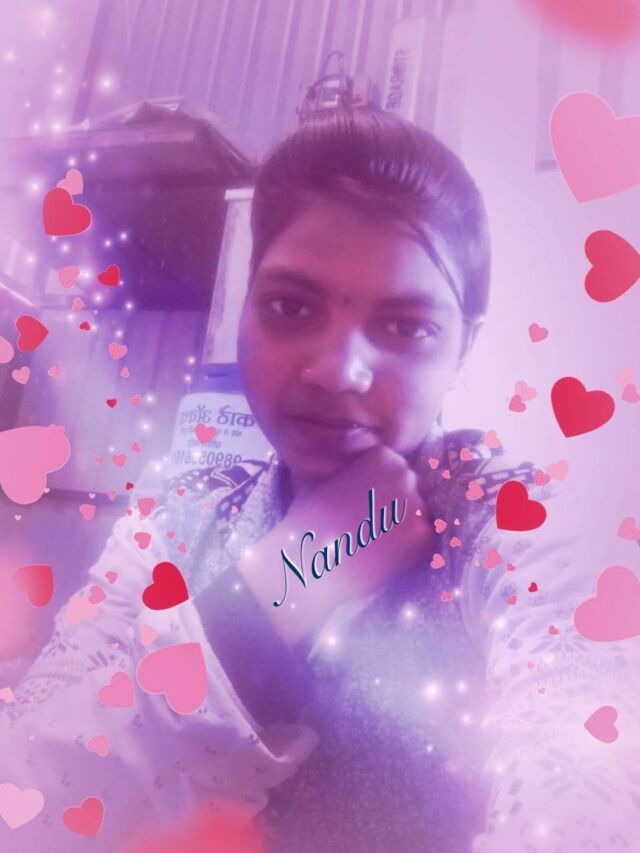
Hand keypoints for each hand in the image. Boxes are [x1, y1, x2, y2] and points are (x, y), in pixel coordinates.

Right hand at [238, 445, 432, 646]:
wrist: (309, 563)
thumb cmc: (309, 520)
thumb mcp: (325, 477)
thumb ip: (353, 467)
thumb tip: (362, 463)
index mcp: (381, 455)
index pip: (393, 466)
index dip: (378, 486)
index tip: (362, 503)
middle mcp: (403, 474)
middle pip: (408, 487)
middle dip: (394, 503)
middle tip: (369, 524)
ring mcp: (416, 505)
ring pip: (417, 512)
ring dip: (401, 525)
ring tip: (373, 540)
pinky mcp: (422, 536)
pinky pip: (424, 538)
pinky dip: (408, 547)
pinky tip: (382, 554)